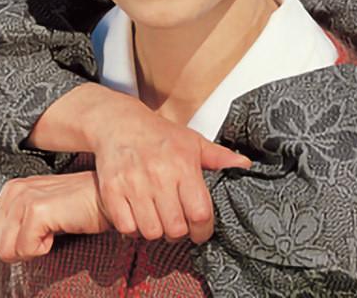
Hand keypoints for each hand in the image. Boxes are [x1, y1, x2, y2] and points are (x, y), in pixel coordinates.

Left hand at [0, 171, 109, 262]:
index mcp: (10, 190)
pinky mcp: (38, 210)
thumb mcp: (40, 214)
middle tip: (45, 235)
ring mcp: (25, 198)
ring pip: (6, 250)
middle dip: (18, 250)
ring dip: (31, 250)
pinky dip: (44, 249)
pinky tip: (59, 231)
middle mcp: (14, 190)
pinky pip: (25, 249)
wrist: (109, 200)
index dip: (12, 246)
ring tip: (52, 232)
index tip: (37, 234)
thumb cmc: (79, 210)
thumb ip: (14, 224)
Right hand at [85, 98, 249, 244]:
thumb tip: (245, 165)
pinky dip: (133, 228)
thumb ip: (219, 157)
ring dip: (157, 231)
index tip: (201, 230)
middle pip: (175, 228)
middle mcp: (159, 175)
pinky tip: (138, 216)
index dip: (203, 230)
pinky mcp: (111, 190)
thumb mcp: (193, 141)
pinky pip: (126, 226)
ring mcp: (133, 184)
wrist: (119, 123)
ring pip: (151, 231)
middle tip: (178, 225)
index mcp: (183, 165)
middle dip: (180, 233)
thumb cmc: (160, 135)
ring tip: (158, 219)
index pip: (200, 213)